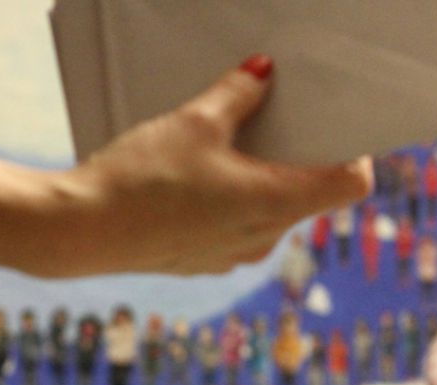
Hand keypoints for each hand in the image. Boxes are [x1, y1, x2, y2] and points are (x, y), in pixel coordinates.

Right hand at [61, 56, 372, 275]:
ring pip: (272, 211)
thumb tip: (264, 70)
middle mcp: (267, 238)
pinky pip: (239, 227)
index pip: (351, 186)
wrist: (80, 232)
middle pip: (309, 195)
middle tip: (278, 121)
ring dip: (262, 180)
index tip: (342, 132)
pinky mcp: (208, 261)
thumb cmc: (141, 177)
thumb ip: (238, 94)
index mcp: (277, 204)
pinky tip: (197, 179)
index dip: (356, 156)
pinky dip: (233, 201)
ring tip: (229, 146)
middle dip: (299, 159)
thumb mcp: (194, 122)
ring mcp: (238, 255)